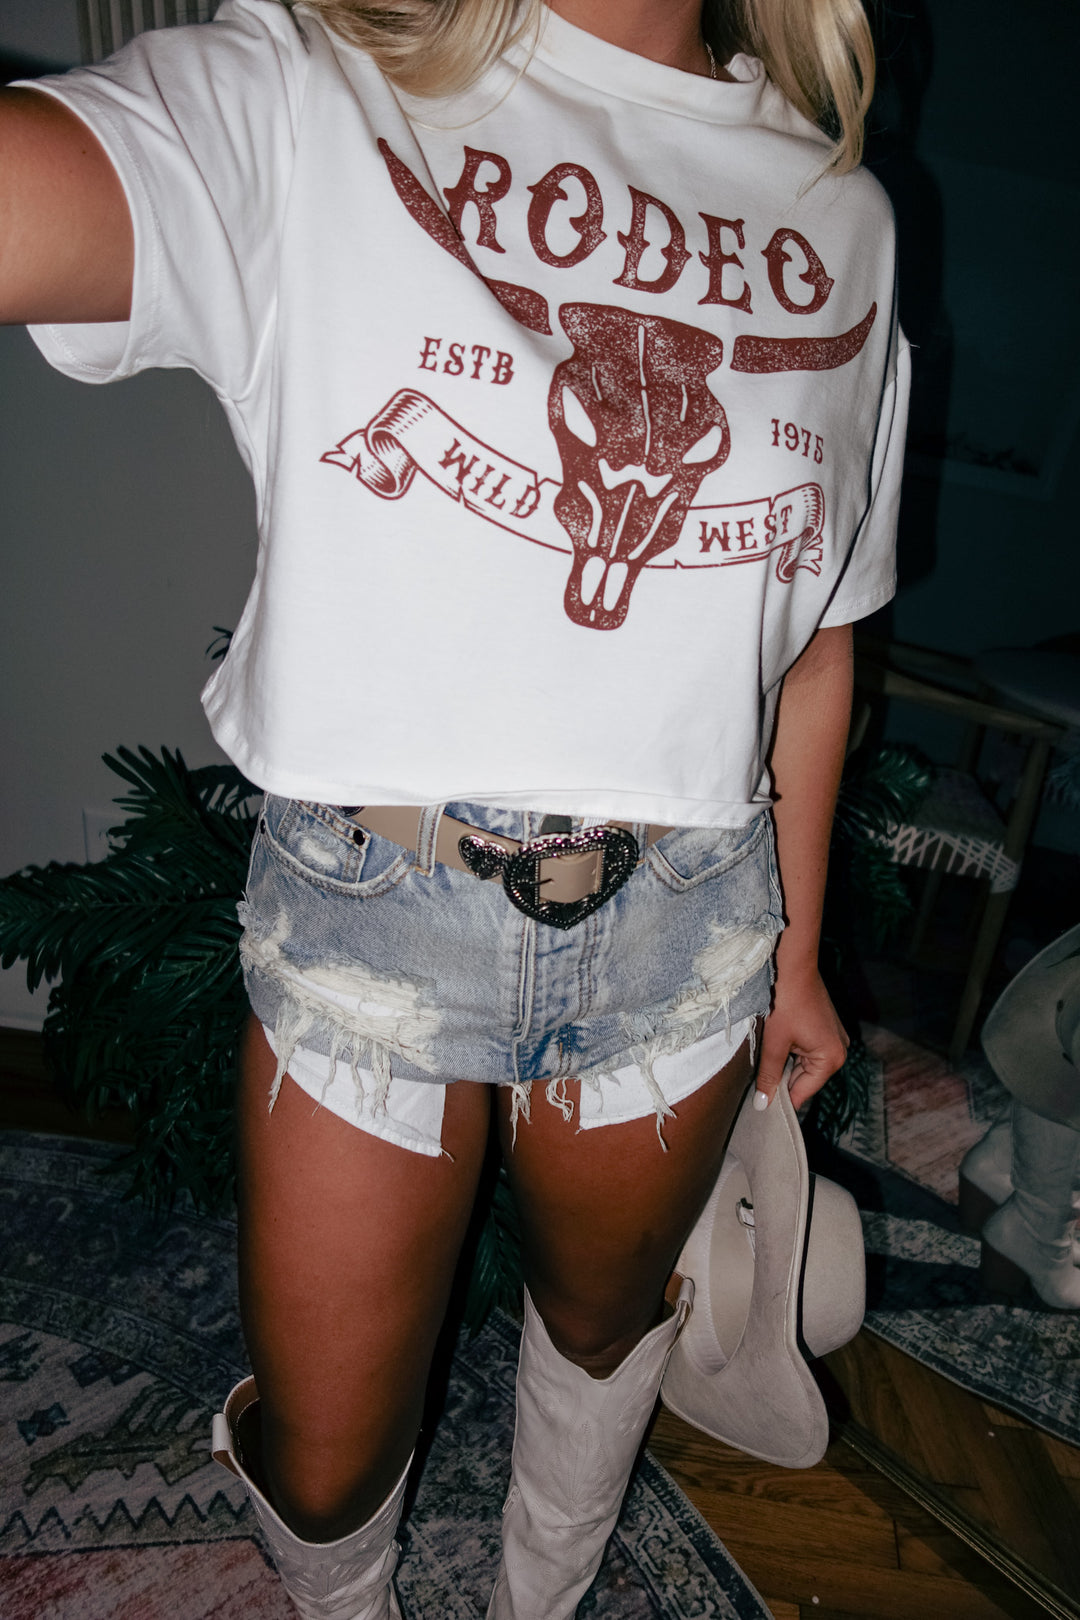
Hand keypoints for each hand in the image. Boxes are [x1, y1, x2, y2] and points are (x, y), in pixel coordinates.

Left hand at [754, 964, 848, 1111]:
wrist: (792, 965)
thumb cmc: (784, 1002)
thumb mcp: (774, 1043)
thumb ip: (769, 1076)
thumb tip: (762, 1106)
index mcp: (832, 1059)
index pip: (802, 1092)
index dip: (779, 1097)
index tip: (759, 1102)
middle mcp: (839, 1051)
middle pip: (804, 1079)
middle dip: (782, 1076)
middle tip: (760, 1069)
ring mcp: (834, 1039)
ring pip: (804, 1064)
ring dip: (786, 1060)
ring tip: (770, 1048)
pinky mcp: (826, 1028)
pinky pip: (807, 1050)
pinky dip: (792, 1049)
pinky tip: (779, 1037)